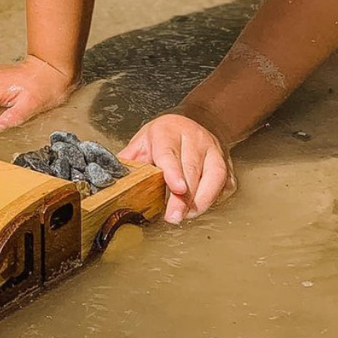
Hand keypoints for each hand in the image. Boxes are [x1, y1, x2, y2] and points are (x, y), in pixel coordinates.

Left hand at [119, 114, 235, 223]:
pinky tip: (203, 206)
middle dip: (184, 197)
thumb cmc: (166, 137)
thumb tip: (109, 178)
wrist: (198, 121)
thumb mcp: (143, 141)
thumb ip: (130, 159)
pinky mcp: (227, 162)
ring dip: (202, 199)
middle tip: (174, 216)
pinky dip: (216, 198)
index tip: (177, 188)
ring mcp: (214, 150)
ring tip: (189, 215)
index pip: (170, 153)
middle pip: (192, 169)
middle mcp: (194, 138)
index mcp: (168, 131)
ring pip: (214, 176)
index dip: (174, 171)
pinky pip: (225, 183)